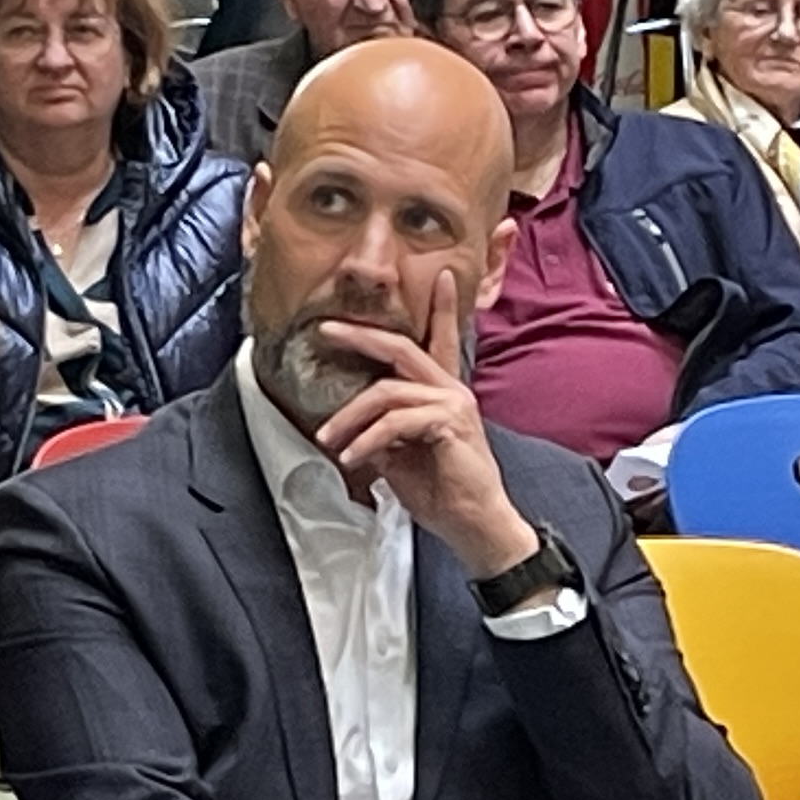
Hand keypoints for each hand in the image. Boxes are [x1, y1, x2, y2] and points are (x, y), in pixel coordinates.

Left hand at [312, 266, 537, 574]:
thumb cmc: (441, 493)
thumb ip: (383, 432)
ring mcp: (452, 404)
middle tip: (325, 330)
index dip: (442, 307)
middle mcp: (451, 390)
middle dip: (359, 335)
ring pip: (386, 392)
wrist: (473, 524)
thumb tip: (351, 426)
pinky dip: (367, 440)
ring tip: (329, 441)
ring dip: (349, 417)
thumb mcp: (401, 456)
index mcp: (442, 393)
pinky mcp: (449, 423)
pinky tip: (353, 458)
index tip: (440, 274)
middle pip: (400, 348)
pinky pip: (395, 422)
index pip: (441, 340)